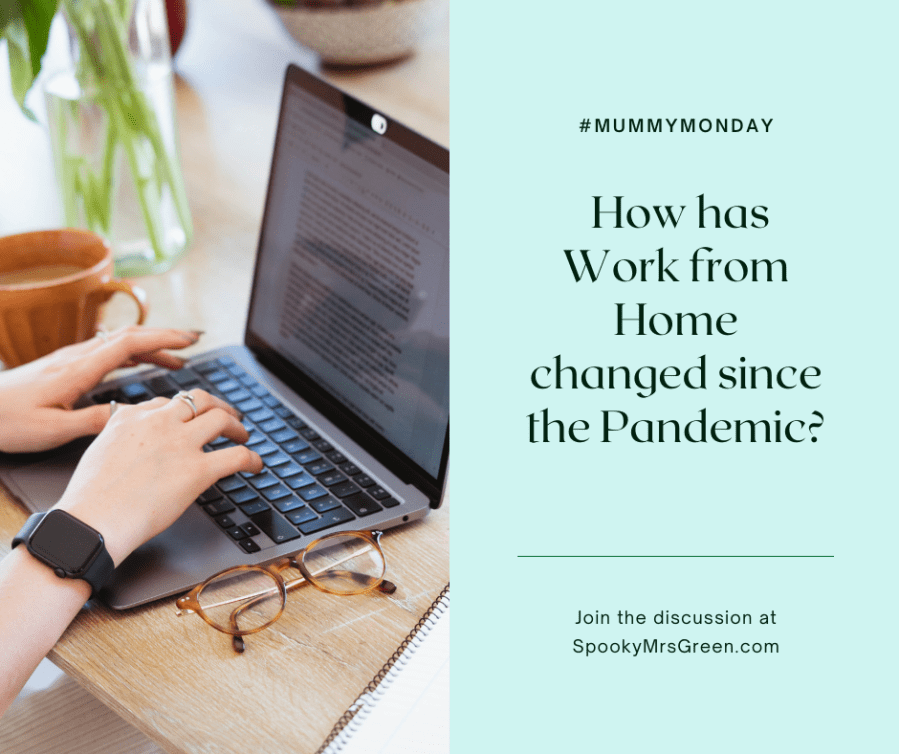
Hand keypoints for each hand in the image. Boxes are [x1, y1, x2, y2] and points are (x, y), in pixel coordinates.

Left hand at [0, 326, 202, 452]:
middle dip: (165, 336)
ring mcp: (69, 360)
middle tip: (195, 342)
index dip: (163, 339)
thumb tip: (132, 417)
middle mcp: (76, 358)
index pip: (129, 343)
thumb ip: (95, 422)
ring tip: (177, 359)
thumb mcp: (53, 430)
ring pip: (118, 343)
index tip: (190, 341)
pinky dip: (131, 354)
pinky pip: (106, 352)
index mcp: (78, 370)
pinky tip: (139, 363)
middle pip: (129, 336)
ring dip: (150, 345)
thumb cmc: (7, 422)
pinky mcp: (63, 367)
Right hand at [56, 390, 263, 565]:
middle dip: (217, 405)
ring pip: (221, 418)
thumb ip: (119, 439)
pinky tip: (255, 465)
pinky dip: (252, 459)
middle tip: (228, 415)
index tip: (190, 419)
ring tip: (243, 436)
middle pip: (198, 399)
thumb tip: (130, 442)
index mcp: (131, 417)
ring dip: (237, 426)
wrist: (92, 521)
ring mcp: (180, 444)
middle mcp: (159, 423)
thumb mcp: (98, 452)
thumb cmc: (90, 499)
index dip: (183, 411)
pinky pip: (236, 456)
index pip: (165, 402)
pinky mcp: (198, 470)